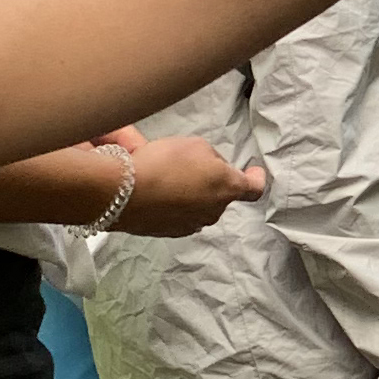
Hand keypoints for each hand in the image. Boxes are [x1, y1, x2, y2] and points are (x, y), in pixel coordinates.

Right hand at [112, 129, 267, 236]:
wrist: (123, 193)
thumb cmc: (165, 163)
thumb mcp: (196, 145)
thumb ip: (212, 158)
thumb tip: (210, 169)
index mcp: (228, 189)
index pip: (254, 189)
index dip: (255, 178)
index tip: (253, 172)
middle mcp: (213, 212)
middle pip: (220, 194)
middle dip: (211, 180)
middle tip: (190, 164)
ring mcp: (190, 225)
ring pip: (197, 205)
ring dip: (189, 193)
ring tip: (167, 177)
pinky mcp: (168, 233)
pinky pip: (177, 215)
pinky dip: (171, 204)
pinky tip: (155, 192)